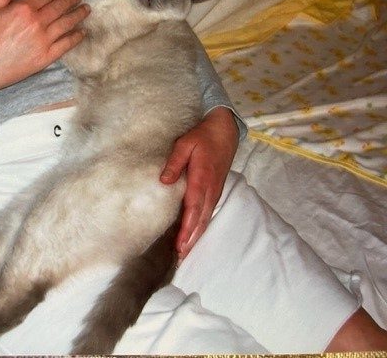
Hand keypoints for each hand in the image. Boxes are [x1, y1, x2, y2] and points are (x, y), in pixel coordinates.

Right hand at [0, 0, 89, 122]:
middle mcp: (37, 23)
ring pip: (67, 24)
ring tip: (86, 10)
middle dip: (71, 0)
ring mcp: (43, 41)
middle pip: (60, 7)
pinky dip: (76, 37)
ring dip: (78, 15)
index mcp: (22, 8)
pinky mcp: (45, 58)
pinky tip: (82, 32)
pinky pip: (66, 45)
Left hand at [160, 107, 238, 261]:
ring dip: (196, 236)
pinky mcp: (215, 191)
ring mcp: (215, 191)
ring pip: (205, 219)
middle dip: (191, 240)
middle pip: (200, 219)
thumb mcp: (185, 143)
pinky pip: (207, 213)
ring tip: (185, 253)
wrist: (225, 131)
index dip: (187, 228)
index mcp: (202, 179)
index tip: (180, 244)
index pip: (194, 208)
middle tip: (180, 258)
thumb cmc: (203, 136)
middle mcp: (210, 189)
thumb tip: (164, 181)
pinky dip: (200, 227)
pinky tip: (193, 236)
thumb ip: (174, 162)